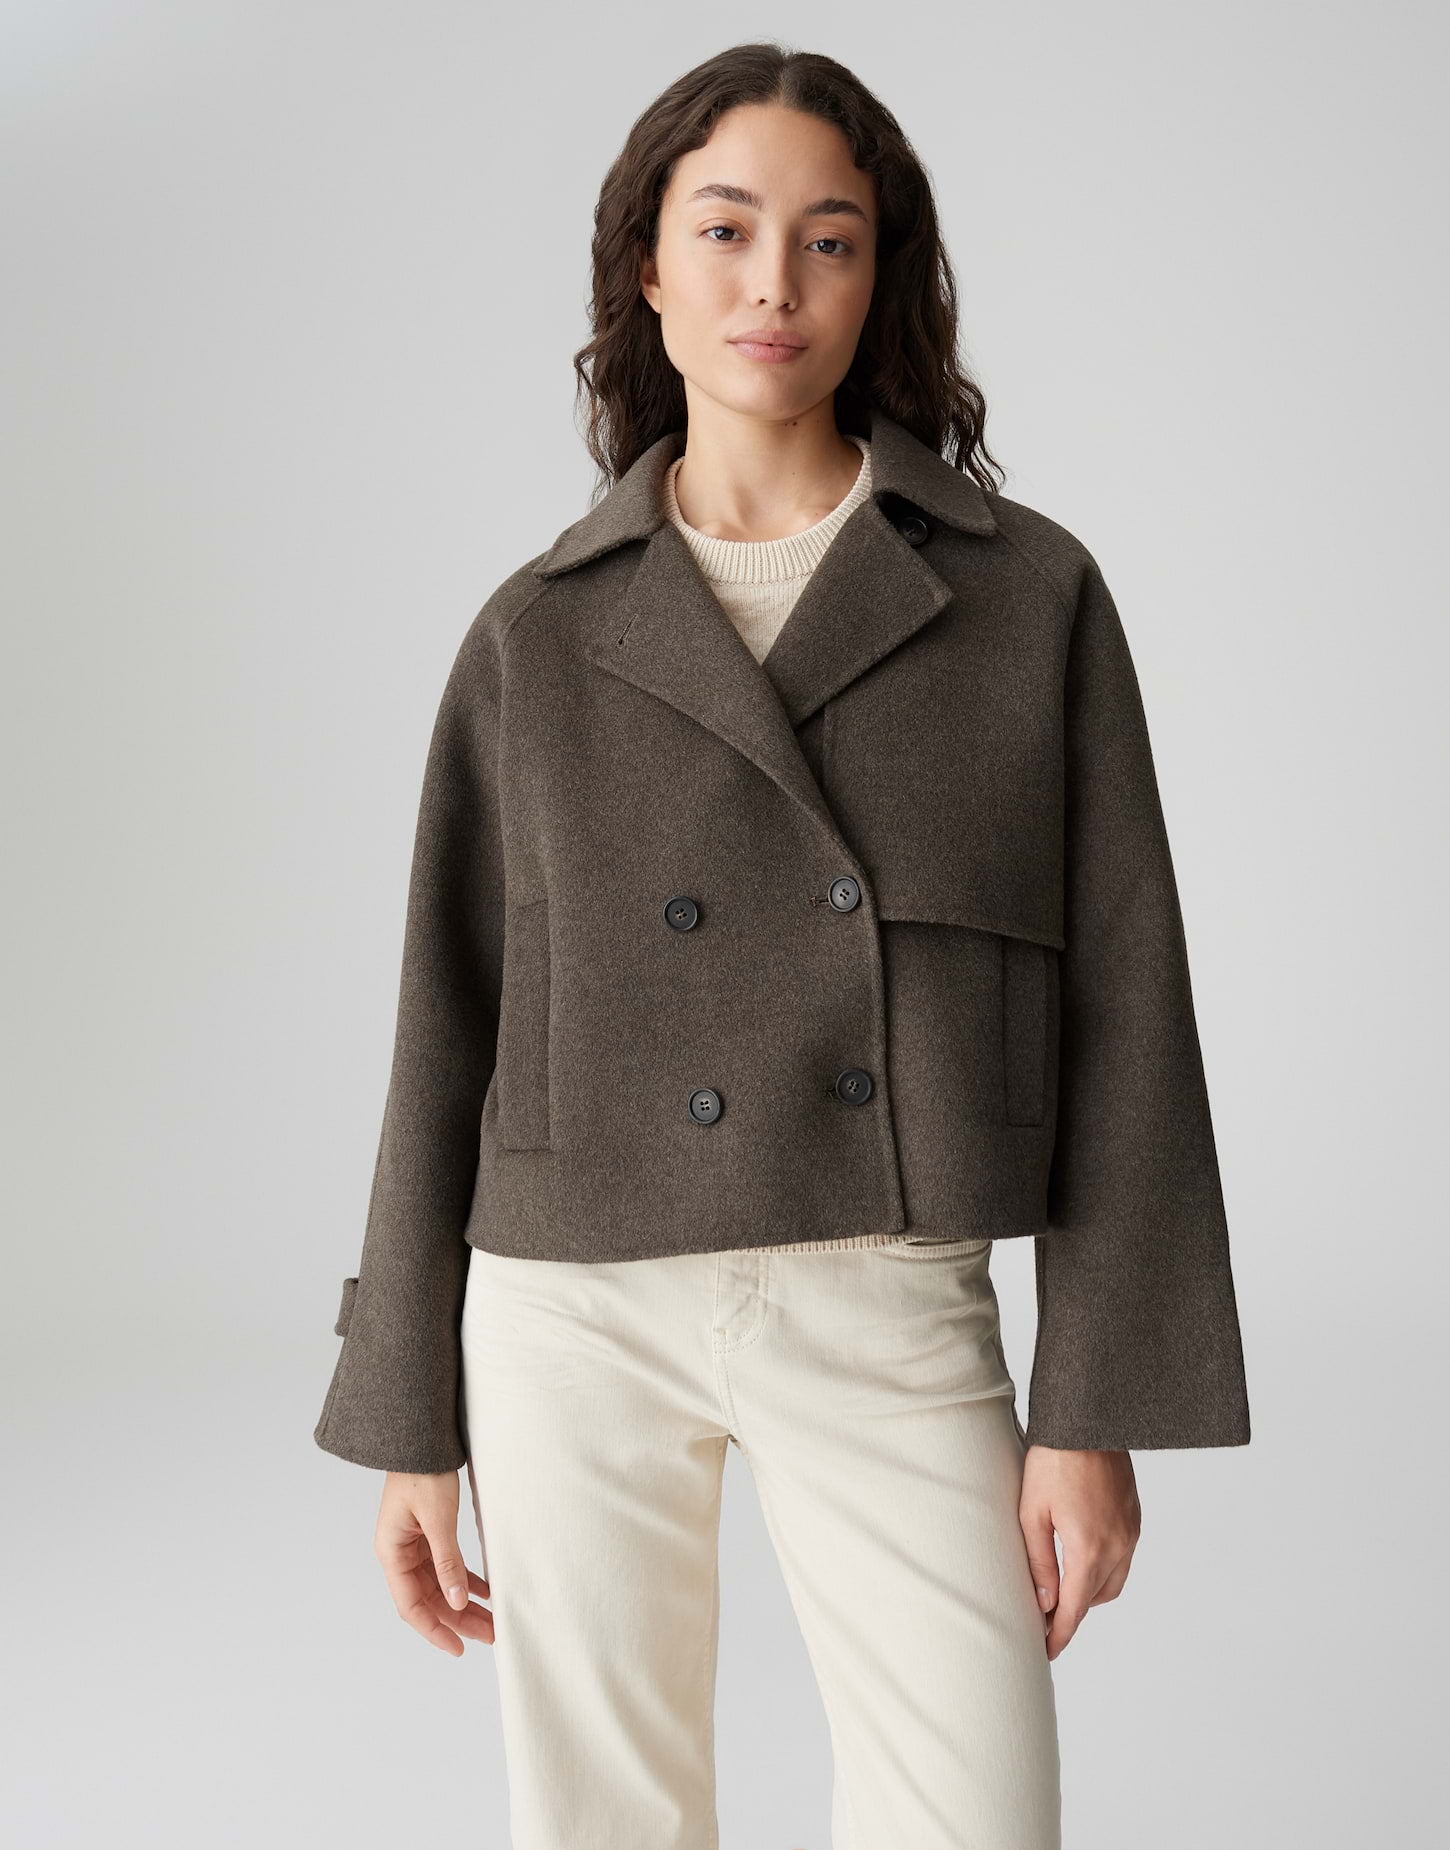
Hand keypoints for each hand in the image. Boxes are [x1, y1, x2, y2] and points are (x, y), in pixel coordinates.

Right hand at [374, 1469, 494, 1654]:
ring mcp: (413, 1544)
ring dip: (464, 1603)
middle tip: (490, 1635)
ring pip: (440, 1585)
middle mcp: (399, 1553)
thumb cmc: (423, 1473)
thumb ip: (447, 1561)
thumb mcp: (438, 1519)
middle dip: (458, 1620)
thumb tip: (456, 1602)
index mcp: (392, 1552)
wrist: (422, 1438)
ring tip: (492, 1620)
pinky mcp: (428, 1534)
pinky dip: (465, 1579)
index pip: (411, 1605)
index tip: (459, 1648)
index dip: (434, 1630)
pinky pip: (446, 1566)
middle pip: (429, 1598)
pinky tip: (486, 1591)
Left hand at [1019, 1445, 1140, 1660]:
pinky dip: (1104, 1570)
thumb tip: (1046, 1603)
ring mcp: (1130, 1531)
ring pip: (1112, 1582)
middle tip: (1046, 1618)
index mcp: (1089, 1548)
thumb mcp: (1032, 1512)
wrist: (1086, 1421)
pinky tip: (1083, 1559)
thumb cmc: (1052, 1461)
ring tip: (1062, 1591)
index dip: (1059, 1634)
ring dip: (1089, 1593)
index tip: (1045, 1651)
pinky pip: (1123, 1558)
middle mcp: (1117, 1545)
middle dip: (1072, 1613)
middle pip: (1094, 1599)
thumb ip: (1039, 1562)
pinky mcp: (1134, 1517)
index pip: (1074, 1608)